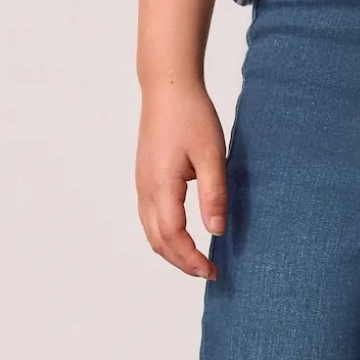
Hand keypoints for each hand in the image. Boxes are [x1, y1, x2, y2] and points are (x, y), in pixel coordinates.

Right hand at [135, 78, 227, 280]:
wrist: (167, 87)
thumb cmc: (191, 115)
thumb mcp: (212, 154)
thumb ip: (213, 195)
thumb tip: (217, 231)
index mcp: (162, 186)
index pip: (174, 237)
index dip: (192, 259)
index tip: (212, 271)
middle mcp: (146, 190)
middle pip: (158, 242)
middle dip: (182, 263)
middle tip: (208, 272)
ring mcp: (142, 185)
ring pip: (151, 233)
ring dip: (172, 252)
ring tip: (196, 261)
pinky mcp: (144, 180)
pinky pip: (149, 220)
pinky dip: (164, 237)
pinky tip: (182, 238)